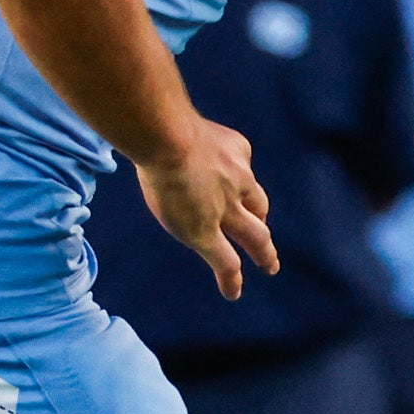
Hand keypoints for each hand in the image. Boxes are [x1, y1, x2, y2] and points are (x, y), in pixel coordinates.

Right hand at [138, 116, 276, 297]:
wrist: (168, 138)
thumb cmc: (161, 123)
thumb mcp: (177, 121)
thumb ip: (172, 128)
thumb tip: (145, 120)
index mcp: (234, 150)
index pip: (241, 170)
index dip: (240, 182)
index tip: (235, 186)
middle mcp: (238, 180)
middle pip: (257, 204)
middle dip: (261, 219)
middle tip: (265, 232)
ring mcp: (226, 209)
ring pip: (255, 235)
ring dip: (264, 252)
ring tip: (269, 266)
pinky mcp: (207, 232)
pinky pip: (226, 262)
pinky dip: (232, 280)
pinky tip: (233, 292)